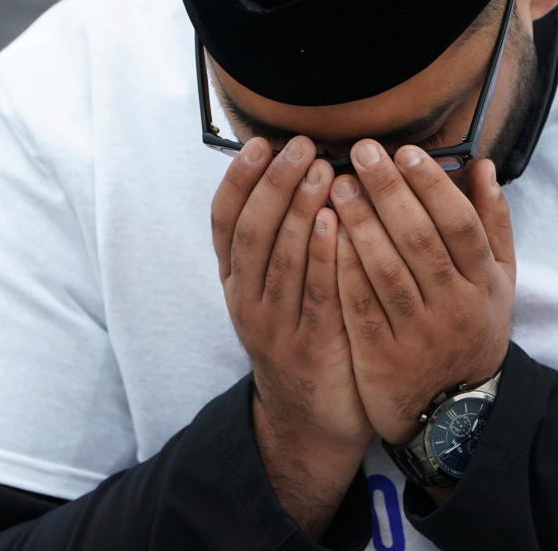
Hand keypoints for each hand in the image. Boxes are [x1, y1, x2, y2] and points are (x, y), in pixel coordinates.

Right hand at [211, 136, 372, 533]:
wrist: (309, 414)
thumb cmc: (299, 334)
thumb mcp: (274, 288)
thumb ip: (279, 238)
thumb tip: (297, 168)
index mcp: (235, 278)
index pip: (224, 220)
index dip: (239, 180)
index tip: (260, 143)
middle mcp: (245, 298)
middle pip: (251, 232)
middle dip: (273, 184)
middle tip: (299, 146)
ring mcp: (273, 324)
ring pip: (279, 258)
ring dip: (297, 210)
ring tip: (319, 170)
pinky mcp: (307, 345)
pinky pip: (312, 293)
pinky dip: (320, 255)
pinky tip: (333, 222)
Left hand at [330, 141, 515, 444]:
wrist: (454, 410)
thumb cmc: (471, 327)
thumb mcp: (497, 282)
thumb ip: (492, 224)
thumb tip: (483, 166)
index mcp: (484, 282)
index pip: (460, 224)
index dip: (433, 186)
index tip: (405, 151)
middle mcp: (455, 306)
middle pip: (421, 241)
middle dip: (389, 192)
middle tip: (360, 152)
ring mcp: (419, 334)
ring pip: (387, 271)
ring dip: (360, 224)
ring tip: (336, 185)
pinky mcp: (382, 357)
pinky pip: (360, 307)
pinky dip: (343, 270)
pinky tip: (323, 236)